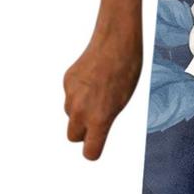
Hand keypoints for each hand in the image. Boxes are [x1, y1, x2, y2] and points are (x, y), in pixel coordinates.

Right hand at [63, 23, 141, 159]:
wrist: (116, 41)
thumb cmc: (127, 71)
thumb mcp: (121, 101)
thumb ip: (104, 118)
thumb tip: (92, 128)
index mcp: (100, 118)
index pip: (90, 151)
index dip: (93, 150)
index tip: (96, 146)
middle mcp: (81, 110)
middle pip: (73, 136)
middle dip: (83, 132)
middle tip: (96, 119)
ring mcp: (71, 95)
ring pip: (71, 114)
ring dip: (81, 109)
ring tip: (99, 91)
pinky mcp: (66, 81)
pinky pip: (70, 95)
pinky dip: (78, 92)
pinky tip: (91, 77)